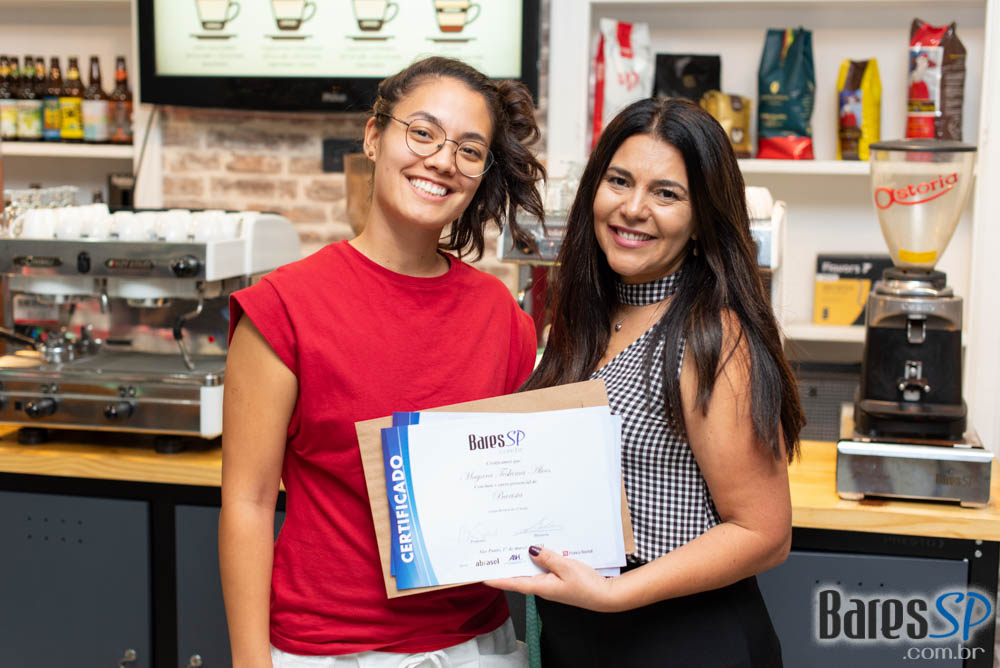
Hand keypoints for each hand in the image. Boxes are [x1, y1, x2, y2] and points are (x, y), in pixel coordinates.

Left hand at [484, 546, 621, 612]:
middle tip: (494, 554)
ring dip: (522, 561)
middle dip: (507, 566)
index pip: (512, 583)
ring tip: (511, 548)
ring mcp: (550, 585)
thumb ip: (547, 558)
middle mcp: (542, 587)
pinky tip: (538, 551)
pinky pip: (543, 570)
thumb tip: (531, 549)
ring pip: (531, 572)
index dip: (497, 579)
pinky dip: (538, 561)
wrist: (605, 596)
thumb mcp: (566, 567)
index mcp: (540, 587)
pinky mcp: (558, 581)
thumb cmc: (587, 585)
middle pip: (519, 576)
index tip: (482, 575)